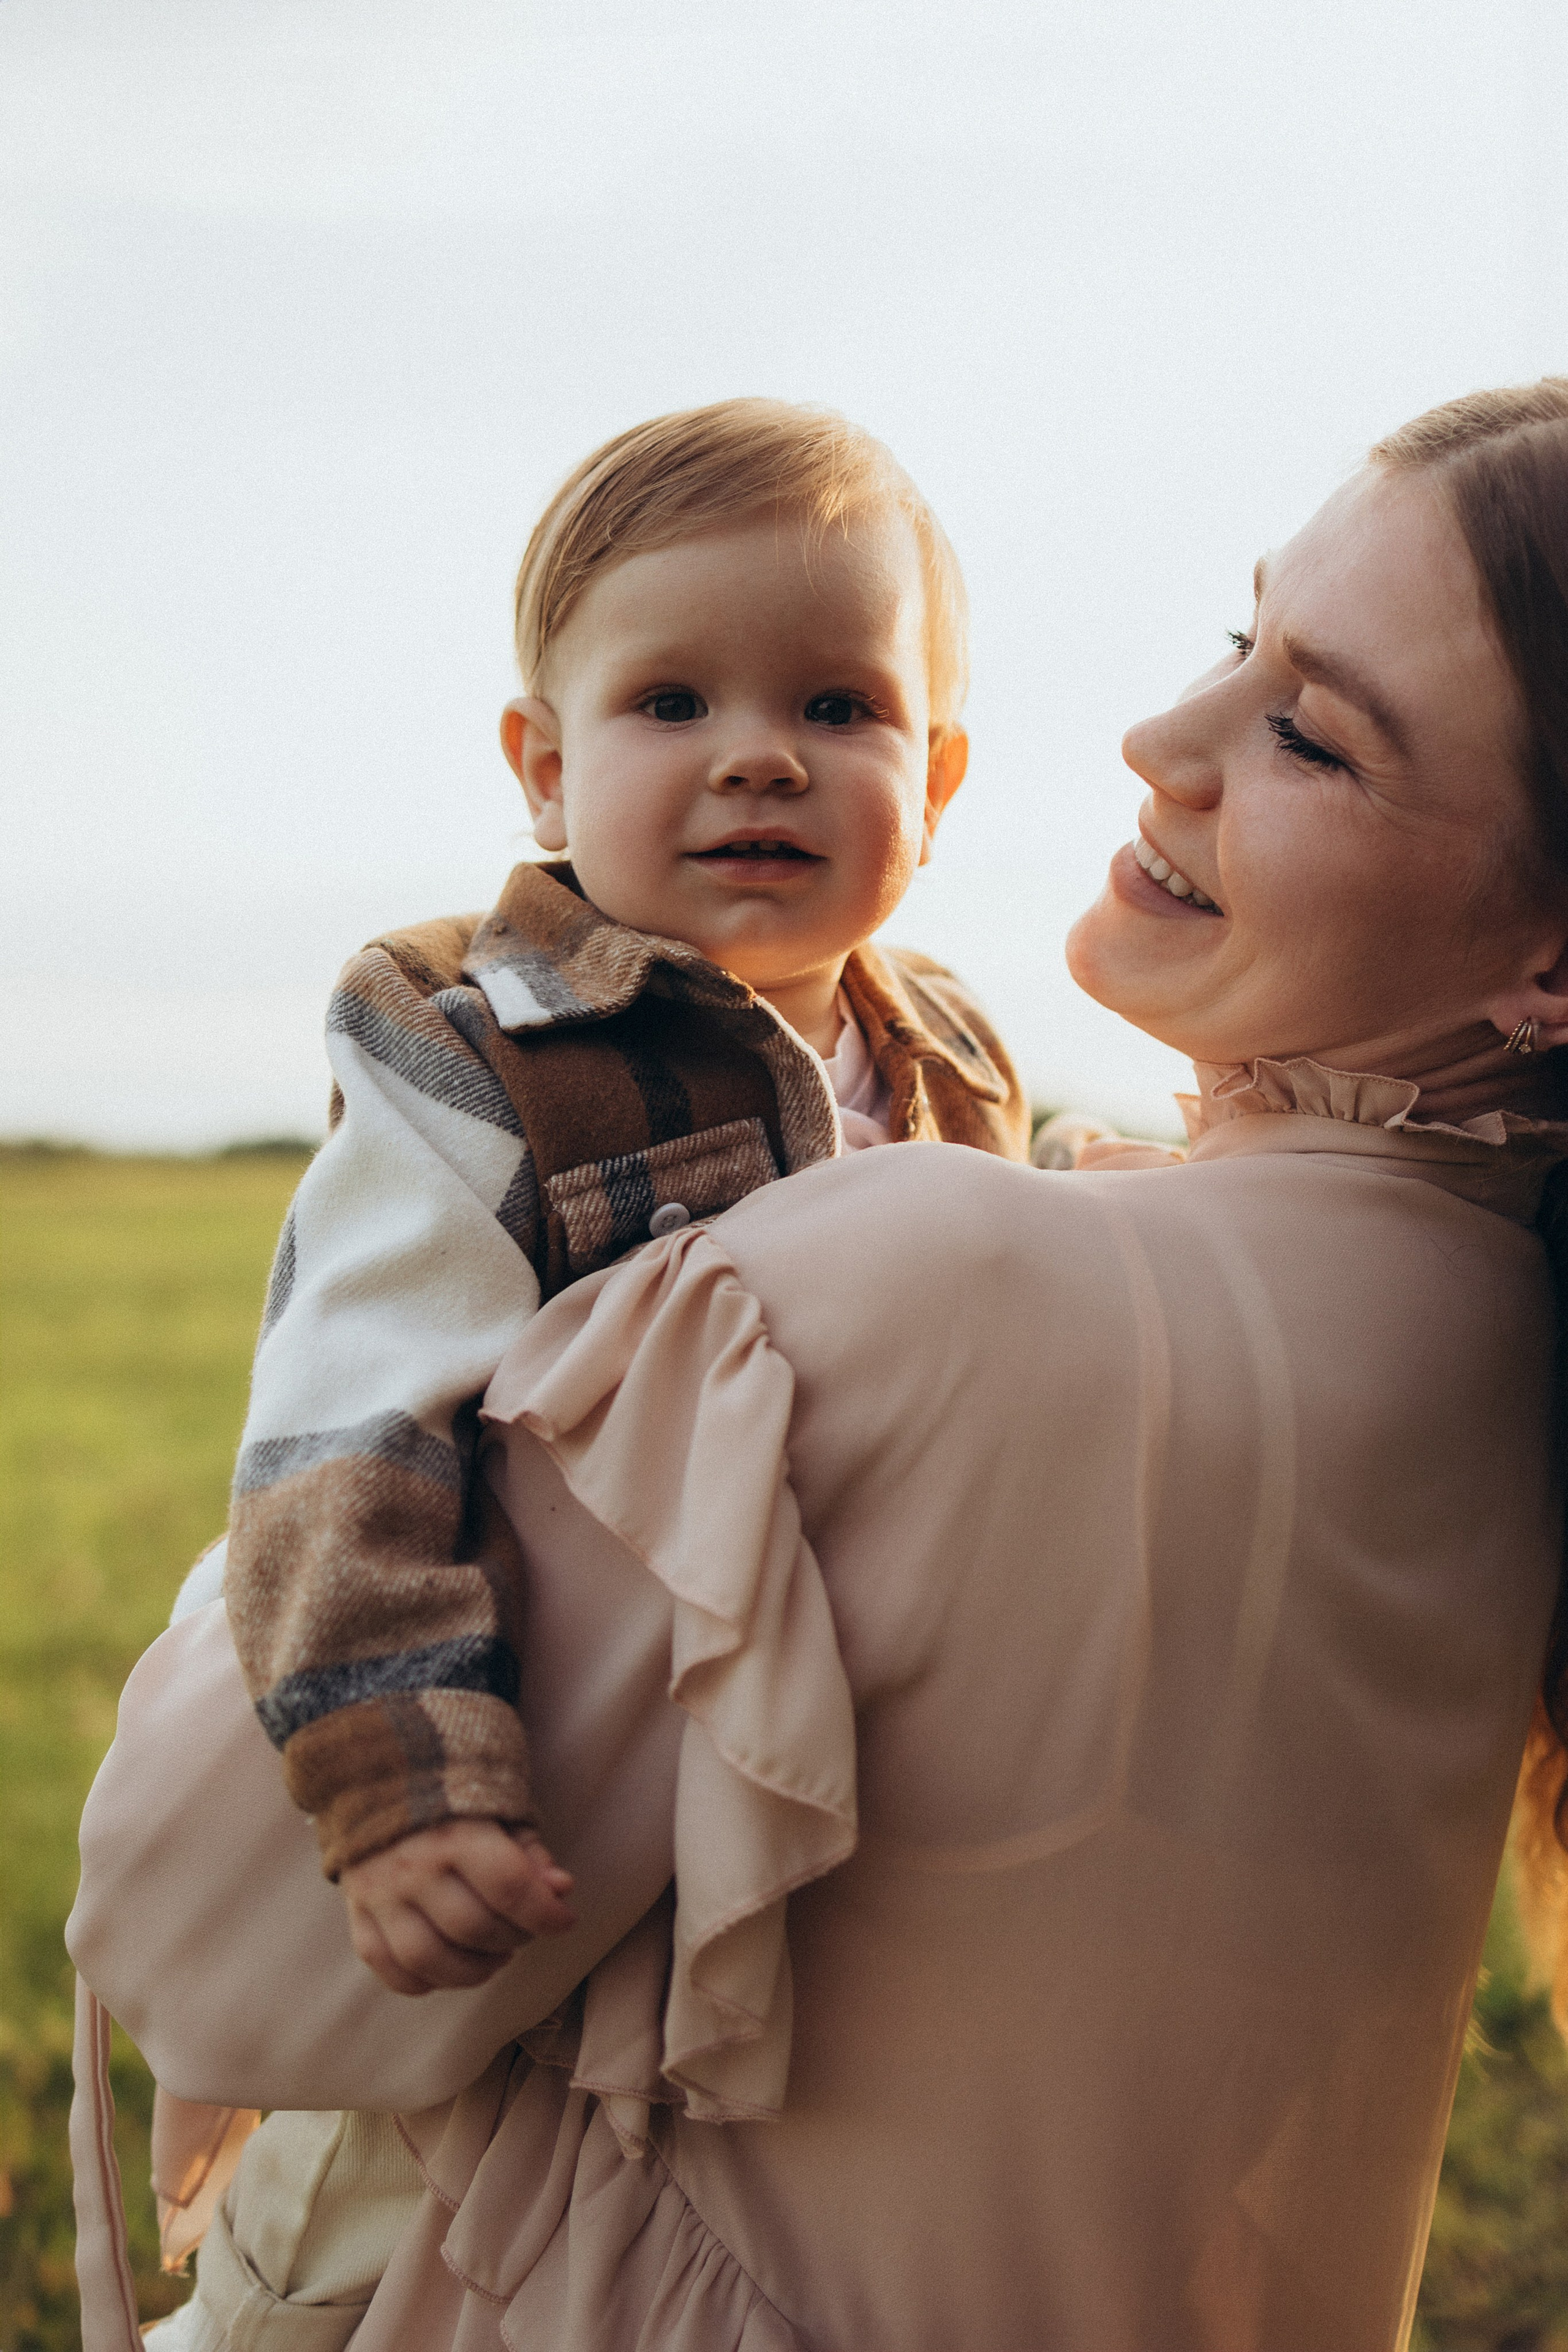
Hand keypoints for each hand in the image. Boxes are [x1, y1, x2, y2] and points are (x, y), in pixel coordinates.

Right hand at [340, 1818, 575, 1995]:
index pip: (509, 1887)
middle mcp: (412, 1867)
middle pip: (473, 1929)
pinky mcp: (357, 1913)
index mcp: (455, 1833)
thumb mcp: (498, 1809)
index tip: (565, 1921)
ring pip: (428, 1960)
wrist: (376, 1777)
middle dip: (514, 1939)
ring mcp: (378, 1894)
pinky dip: (424, 1981)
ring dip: (473, 1971)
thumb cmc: (452, 1797)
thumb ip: (529, 1851)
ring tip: (495, 1956)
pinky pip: (389, 1968)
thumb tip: (562, 1889)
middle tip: (526, 1930)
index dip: (546, 1914)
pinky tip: (451, 1967)